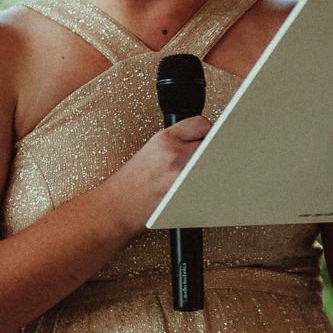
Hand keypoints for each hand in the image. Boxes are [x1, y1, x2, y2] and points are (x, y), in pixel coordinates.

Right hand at [104, 116, 210, 231]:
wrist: (116, 208)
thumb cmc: (128, 184)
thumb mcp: (148, 151)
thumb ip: (176, 142)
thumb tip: (203, 141)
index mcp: (164, 140)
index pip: (202, 124)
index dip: (204, 132)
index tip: (203, 138)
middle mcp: (176, 156)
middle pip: (214, 146)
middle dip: (210, 151)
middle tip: (197, 160)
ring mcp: (185, 178)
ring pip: (216, 168)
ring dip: (210, 171)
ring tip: (194, 177)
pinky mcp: (191, 198)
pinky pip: (210, 187)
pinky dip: (207, 189)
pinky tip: (193, 191)